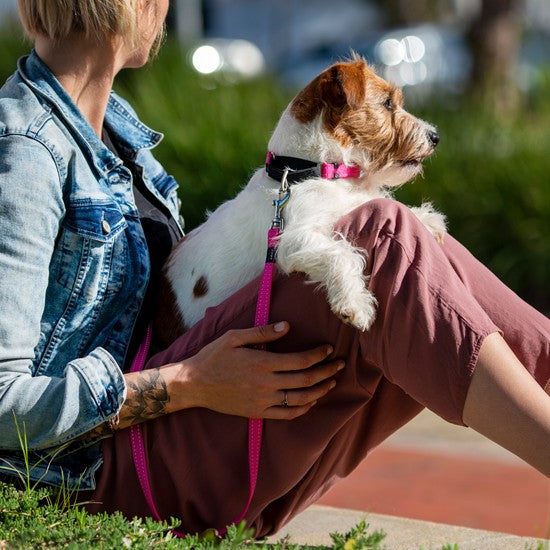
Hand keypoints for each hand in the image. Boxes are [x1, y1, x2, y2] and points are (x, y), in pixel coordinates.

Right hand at [176, 321, 342, 418]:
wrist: (194, 385)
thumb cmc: (213, 357)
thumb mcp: (234, 337)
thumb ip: (262, 333)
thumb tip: (287, 327)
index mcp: (262, 363)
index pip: (300, 360)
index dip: (318, 355)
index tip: (328, 349)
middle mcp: (266, 384)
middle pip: (306, 380)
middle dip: (327, 372)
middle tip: (340, 365)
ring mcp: (262, 401)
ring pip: (300, 399)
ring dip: (320, 391)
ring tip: (331, 382)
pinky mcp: (258, 412)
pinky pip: (287, 414)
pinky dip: (303, 409)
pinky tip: (311, 401)